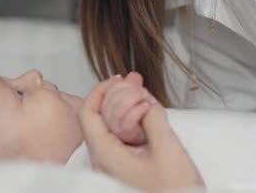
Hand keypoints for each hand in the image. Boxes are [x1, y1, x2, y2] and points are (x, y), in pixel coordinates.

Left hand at [79, 77, 203, 191]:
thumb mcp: (168, 151)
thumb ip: (154, 120)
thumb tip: (144, 101)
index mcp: (105, 156)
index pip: (87, 114)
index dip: (100, 92)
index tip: (119, 81)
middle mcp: (103, 164)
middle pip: (97, 121)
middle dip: (115, 97)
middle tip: (134, 82)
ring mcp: (113, 171)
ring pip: (110, 132)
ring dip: (125, 111)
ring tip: (143, 96)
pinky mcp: (125, 175)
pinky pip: (121, 145)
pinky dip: (131, 128)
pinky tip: (147, 119)